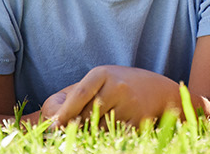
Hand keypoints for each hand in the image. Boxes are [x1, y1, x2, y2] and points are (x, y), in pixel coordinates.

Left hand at [40, 65, 186, 126]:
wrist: (157, 90)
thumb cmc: (117, 86)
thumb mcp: (97, 82)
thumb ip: (73, 97)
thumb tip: (53, 122)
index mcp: (102, 73)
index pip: (80, 94)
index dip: (65, 112)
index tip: (54, 125)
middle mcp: (117, 86)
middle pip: (87, 115)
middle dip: (78, 124)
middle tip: (75, 128)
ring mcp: (130, 104)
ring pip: (99, 128)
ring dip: (93, 131)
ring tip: (99, 122)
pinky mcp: (138, 120)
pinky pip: (114, 135)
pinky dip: (108, 135)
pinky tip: (112, 127)